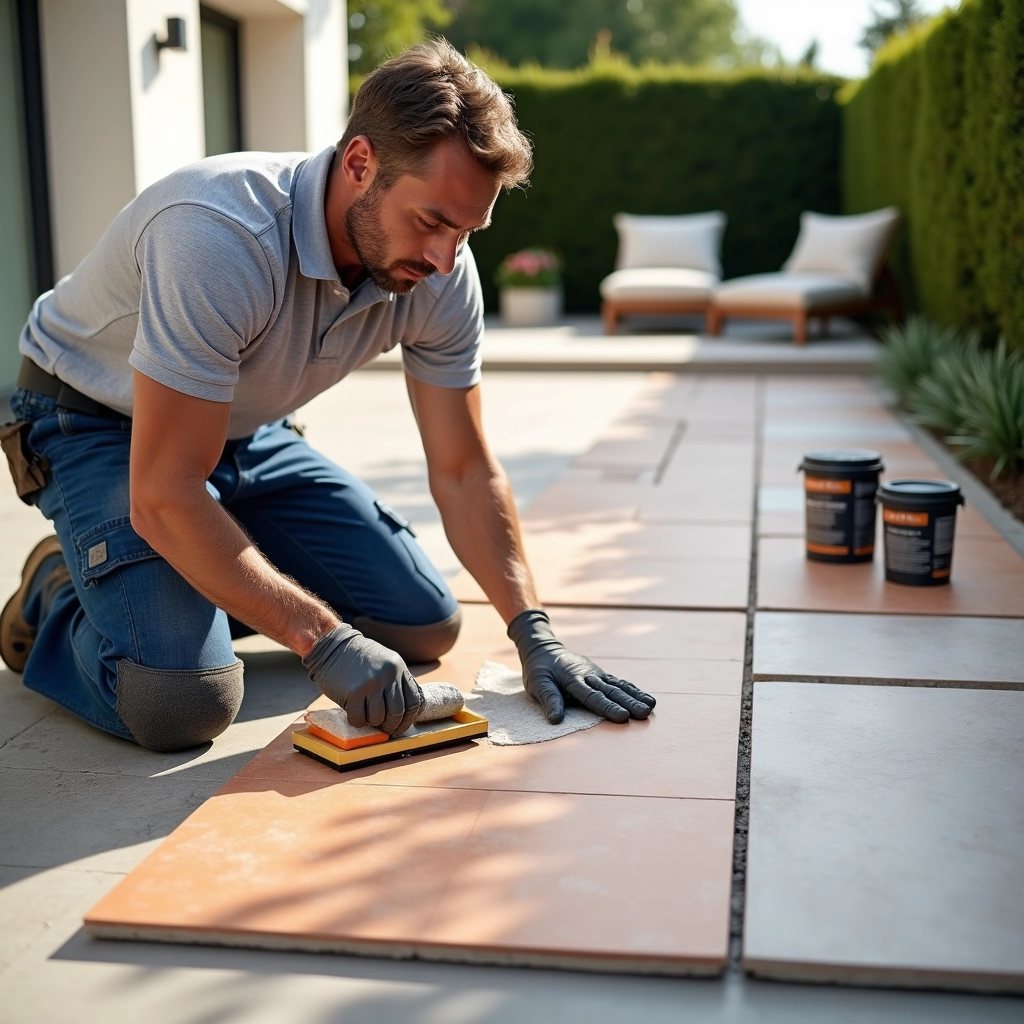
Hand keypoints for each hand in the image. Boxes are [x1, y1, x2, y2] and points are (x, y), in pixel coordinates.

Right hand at [302, 624, 423, 734]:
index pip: (415, 701)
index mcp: (398, 668)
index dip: (409, 719)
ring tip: (366, 716)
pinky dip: (357, 722)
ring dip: (372, 723)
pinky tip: (354, 714)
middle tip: (383, 728)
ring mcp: (371, 683)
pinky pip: (359, 719)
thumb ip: (396, 681)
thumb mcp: (385, 662)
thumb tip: (408, 711)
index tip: (401, 725)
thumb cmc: (358, 657)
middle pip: (398, 712)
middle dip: (391, 726)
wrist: (332, 646)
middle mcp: (388, 675)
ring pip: (378, 718)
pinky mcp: (353, 692)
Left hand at [507, 609, 655, 723]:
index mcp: (572, 679)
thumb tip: (556, 720)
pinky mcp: (600, 674)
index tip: (622, 717)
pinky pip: (618, 682)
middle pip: (610, 691)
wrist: (544, 648)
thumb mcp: (537, 683)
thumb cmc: (539, 670)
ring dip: (635, 696)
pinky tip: (645, 697)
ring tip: (651, 706)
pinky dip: (632, 689)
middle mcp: (588, 675)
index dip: (607, 707)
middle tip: (644, 714)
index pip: (592, 696)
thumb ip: (549, 699)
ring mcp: (596, 673)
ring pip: (618, 685)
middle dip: (628, 703)